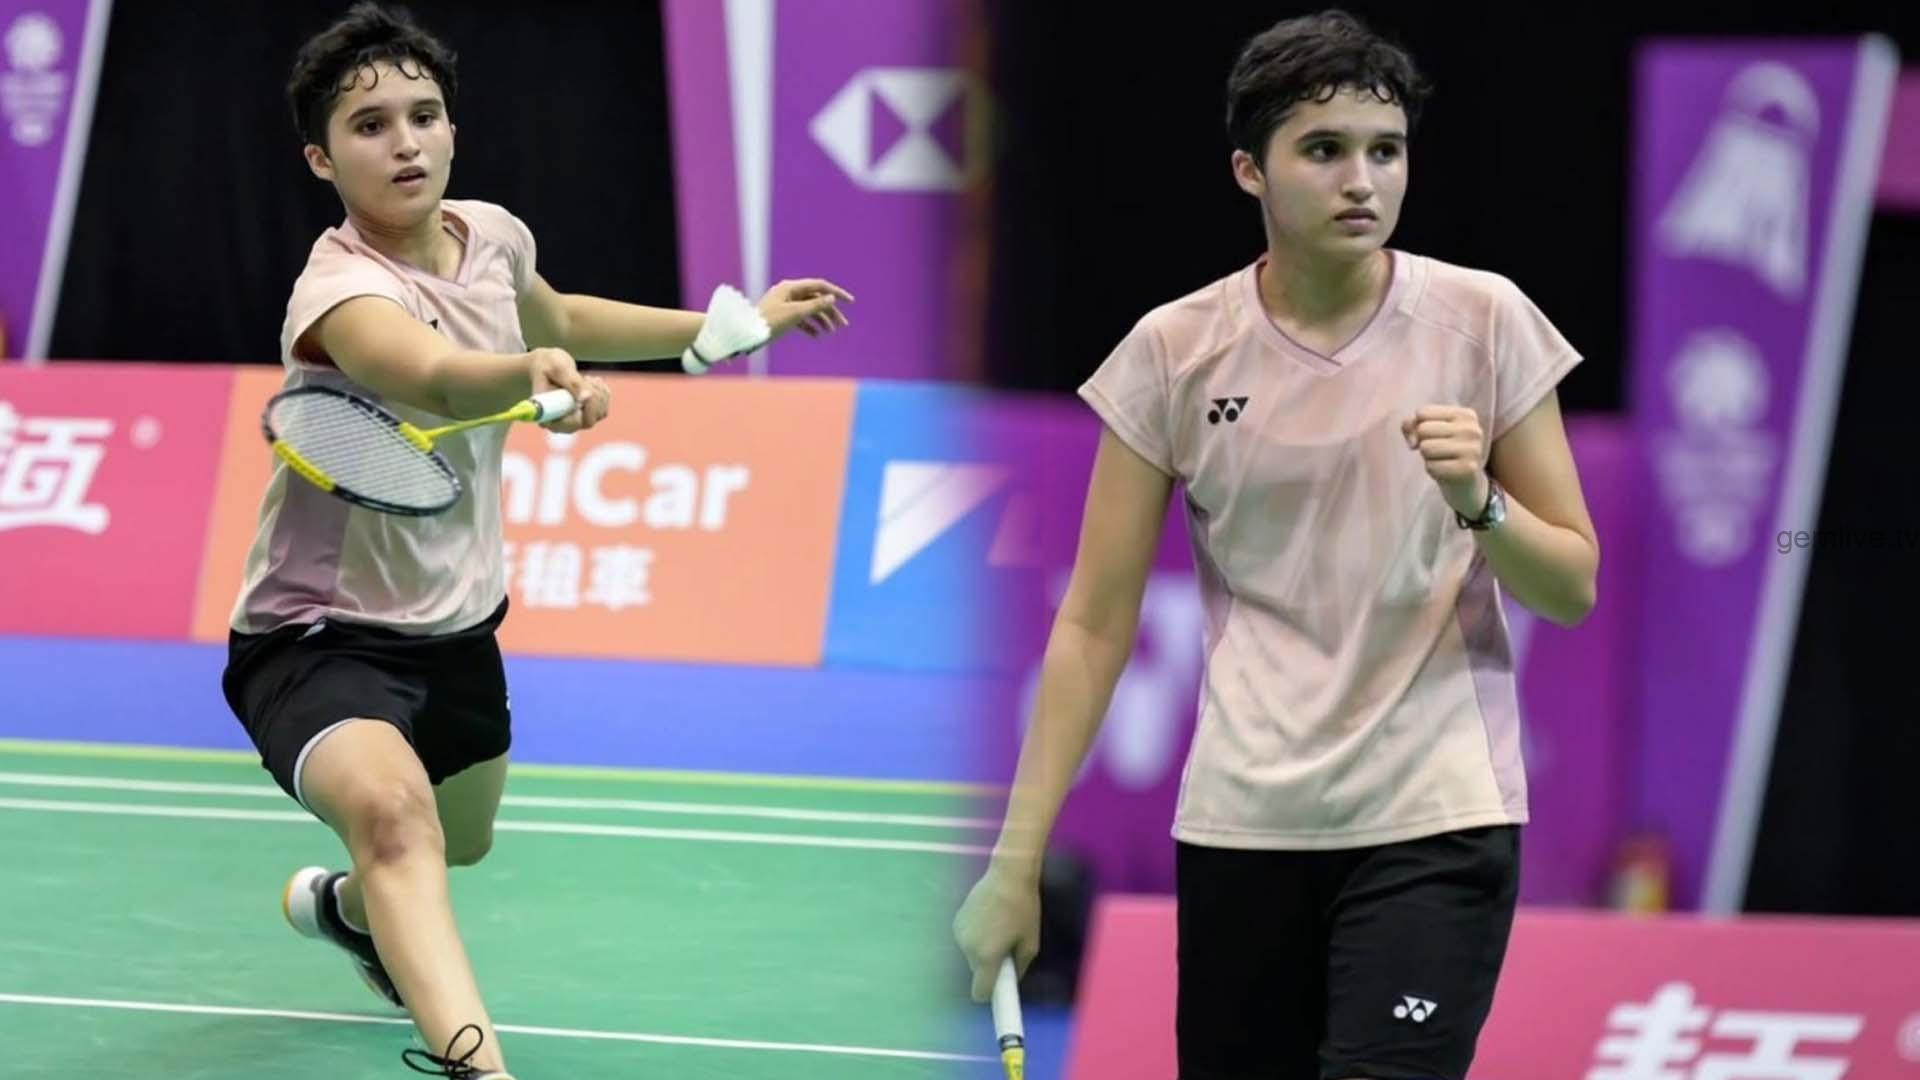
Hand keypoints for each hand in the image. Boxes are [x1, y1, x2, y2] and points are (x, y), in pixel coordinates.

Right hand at [528, 347, 610, 431]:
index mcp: (548, 417)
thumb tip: (586, 397)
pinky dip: (602, 392)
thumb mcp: (557, 368)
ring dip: (598, 392)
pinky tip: (590, 381)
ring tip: (584, 378)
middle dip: (593, 397)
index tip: (585, 386)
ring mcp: (575, 421)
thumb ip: (572, 382)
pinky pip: (604, 407)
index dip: (584, 408)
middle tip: (585, 379)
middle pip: (589, 421)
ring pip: (600, 413)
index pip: (572, 424)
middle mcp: (562, 424)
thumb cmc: (547, 365)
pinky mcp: (585, 415)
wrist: (547, 365)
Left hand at [758, 278, 853, 340]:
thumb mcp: (795, 313)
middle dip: (830, 311)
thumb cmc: (769, 321)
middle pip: (815, 299)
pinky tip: (817, 336)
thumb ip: (815, 305)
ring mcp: (785, 304)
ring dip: (821, 320)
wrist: (747, 333)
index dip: (836, 293)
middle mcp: (788, 293)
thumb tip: (832, 297)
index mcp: (790, 287)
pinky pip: (799, 319)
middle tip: (843, 325)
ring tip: (830, 333)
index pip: (819, 286)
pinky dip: (809, 326)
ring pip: (809, 310)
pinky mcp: (781, 316)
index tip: (850, 302)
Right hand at [952, 866, 1041, 1003]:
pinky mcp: (956, 921)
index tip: (1000, 990)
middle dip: (990, 966)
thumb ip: (1019, 966)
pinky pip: (967, 939)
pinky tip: (989, 917)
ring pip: (972, 955)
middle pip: (977, 972)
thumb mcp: (1030, 942)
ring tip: (1000, 927)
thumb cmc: (1024, 909)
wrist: (1007, 874)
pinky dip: (977, 936)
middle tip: (1007, 948)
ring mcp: (959, 934)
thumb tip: (1010, 978)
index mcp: (986, 956)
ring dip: (984, 950)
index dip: (991, 995)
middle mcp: (968, 948)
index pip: (980, 992)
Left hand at [1402, 404, 1487, 515]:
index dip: (1418, 427)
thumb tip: (1412, 442)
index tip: (1432, 437)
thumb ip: (1411, 425)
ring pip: (1425, 447)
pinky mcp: (1467, 469)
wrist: (1466, 485)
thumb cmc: (1444, 453)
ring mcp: (1472, 449)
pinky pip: (1431, 466)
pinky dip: (1432, 470)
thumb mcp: (1429, 432)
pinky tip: (1445, 472)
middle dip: (1423, 443)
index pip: (1423, 412)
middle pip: (1423, 429)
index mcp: (1466, 415)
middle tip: (1438, 451)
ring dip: (1427, 457)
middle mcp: (1472, 429)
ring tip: (1442, 460)